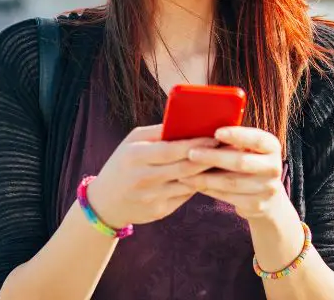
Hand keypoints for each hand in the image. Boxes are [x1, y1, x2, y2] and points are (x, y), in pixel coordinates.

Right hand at [87, 125, 216, 228]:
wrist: (105, 203)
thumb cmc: (123, 163)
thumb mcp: (132, 142)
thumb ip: (157, 132)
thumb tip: (187, 121)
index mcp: (136, 156)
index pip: (171, 149)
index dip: (195, 144)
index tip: (215, 137)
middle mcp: (143, 178)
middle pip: (184, 168)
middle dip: (209, 158)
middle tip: (228, 149)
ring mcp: (152, 197)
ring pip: (189, 184)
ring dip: (208, 173)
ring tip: (225, 162)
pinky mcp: (160, 212)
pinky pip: (185, 196)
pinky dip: (198, 185)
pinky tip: (211, 176)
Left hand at [180, 126, 284, 220]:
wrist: (267, 195)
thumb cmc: (248, 162)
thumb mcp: (248, 148)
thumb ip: (233, 140)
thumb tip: (201, 129)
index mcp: (272, 146)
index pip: (257, 139)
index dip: (237, 136)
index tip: (216, 133)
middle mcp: (274, 166)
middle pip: (241, 162)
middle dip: (213, 157)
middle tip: (191, 153)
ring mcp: (268, 188)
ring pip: (231, 182)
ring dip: (205, 177)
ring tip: (185, 172)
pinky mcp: (257, 205)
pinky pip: (228, 197)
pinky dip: (209, 190)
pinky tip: (194, 184)